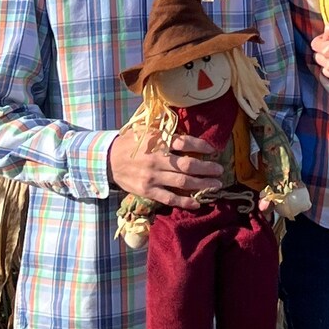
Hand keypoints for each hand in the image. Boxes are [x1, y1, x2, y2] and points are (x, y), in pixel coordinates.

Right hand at [107, 127, 223, 208]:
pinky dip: (184, 202)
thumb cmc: (131, 142)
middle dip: (207, 169)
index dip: (201, 146)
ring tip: (215, 185)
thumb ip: (164, 129)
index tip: (213, 150)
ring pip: (182, 183)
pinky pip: (170, 199)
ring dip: (202, 184)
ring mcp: (153, 177)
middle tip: (220, 170)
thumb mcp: (146, 129)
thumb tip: (184, 125)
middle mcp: (157, 160)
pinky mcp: (148, 191)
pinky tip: (197, 203)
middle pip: (188, 166)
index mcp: (157, 141)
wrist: (108, 160)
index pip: (184, 143)